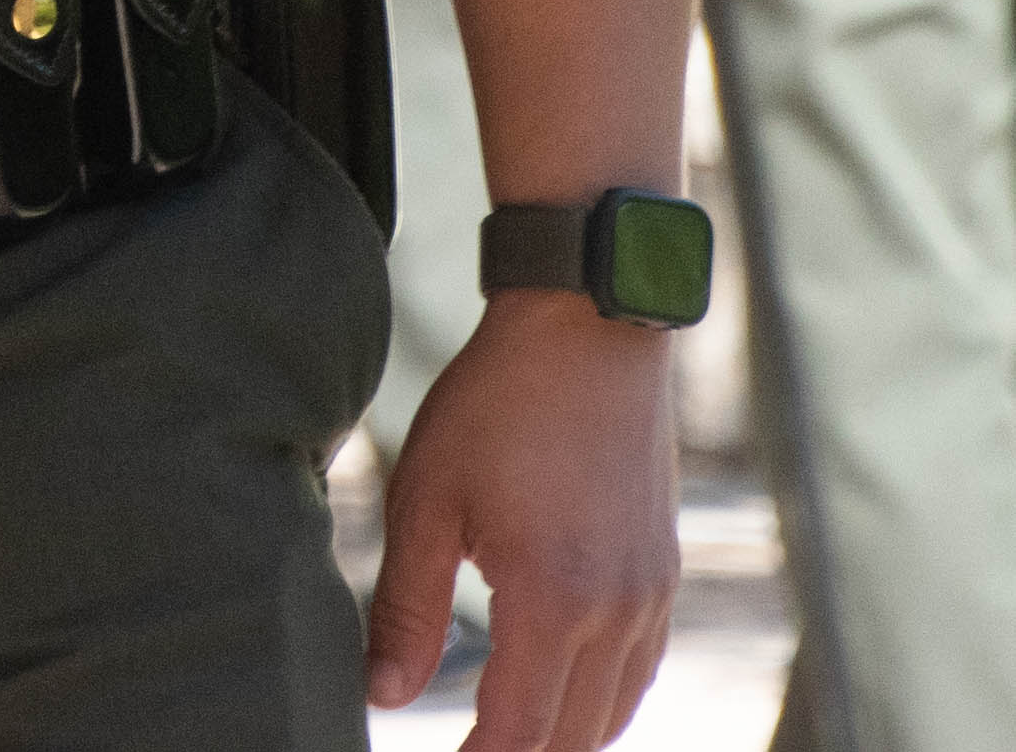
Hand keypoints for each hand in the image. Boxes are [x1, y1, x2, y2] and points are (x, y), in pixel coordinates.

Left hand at [370, 294, 678, 750]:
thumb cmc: (495, 407)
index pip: (519, 729)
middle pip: (572, 735)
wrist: (588, 335)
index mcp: (552, 601)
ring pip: (615, 710)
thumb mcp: (426, 500)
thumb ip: (403, 607)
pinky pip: (642, 668)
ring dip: (563, 736)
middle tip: (468, 750)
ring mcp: (651, 595)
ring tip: (505, 736)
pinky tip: (563, 694)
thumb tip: (381, 695)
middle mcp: (617, 612)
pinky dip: (603, 700)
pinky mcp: (664, 572)